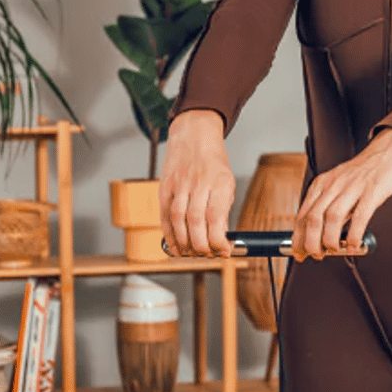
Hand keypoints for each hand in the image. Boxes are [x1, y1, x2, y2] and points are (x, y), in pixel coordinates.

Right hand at [159, 110, 236, 255]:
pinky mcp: (165, 186)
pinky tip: (175, 245)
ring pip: (178, 218)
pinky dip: (169, 233)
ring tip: (191, 253)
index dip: (218, 238)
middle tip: (206, 254)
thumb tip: (221, 239)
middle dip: (200, 244)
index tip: (223, 251)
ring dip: (184, 241)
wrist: (193, 136)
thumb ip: (223, 210)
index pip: (216, 215)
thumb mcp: (227, 183)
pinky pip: (165, 213)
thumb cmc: (213, 163)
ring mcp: (179, 183)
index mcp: (219, 182)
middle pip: (196, 219)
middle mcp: (198, 182)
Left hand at [290, 127, 391, 259]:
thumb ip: (331, 206)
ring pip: (331, 217)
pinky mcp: (373, 190)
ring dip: (329, 240)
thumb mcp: (341, 185)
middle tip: (316, 255)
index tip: (299, 252)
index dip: (298, 237)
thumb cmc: (367, 171)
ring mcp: (353, 186)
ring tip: (334, 250)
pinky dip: (354, 234)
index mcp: (323, 183)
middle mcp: (334, 184)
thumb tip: (323, 235)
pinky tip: (354, 244)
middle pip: (313, 217)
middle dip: (310, 242)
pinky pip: (360, 216)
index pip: (302, 214)